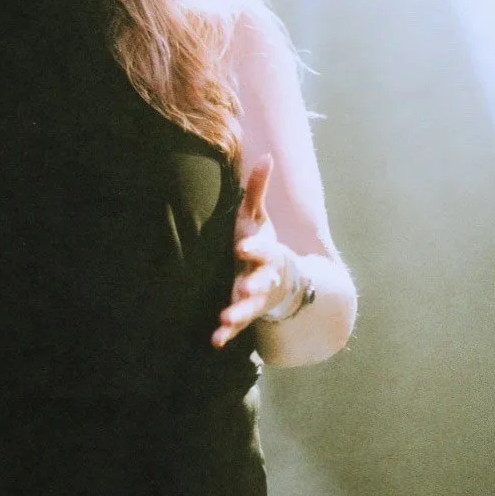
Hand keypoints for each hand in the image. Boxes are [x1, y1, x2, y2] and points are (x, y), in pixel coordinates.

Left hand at [212, 154, 293, 348]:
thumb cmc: (260, 242)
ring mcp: (255, 298)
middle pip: (260, 282)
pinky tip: (216, 341)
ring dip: (239, 314)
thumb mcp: (258, 216)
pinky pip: (237, 327)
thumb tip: (266, 155)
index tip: (241, 247)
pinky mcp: (245, 314)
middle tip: (244, 289)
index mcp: (266, 252)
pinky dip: (227, 334)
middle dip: (253, 286)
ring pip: (249, 308)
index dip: (254, 248)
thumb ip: (258, 189)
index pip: (263, 250)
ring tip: (225, 319)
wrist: (278, 279)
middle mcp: (263, 277)